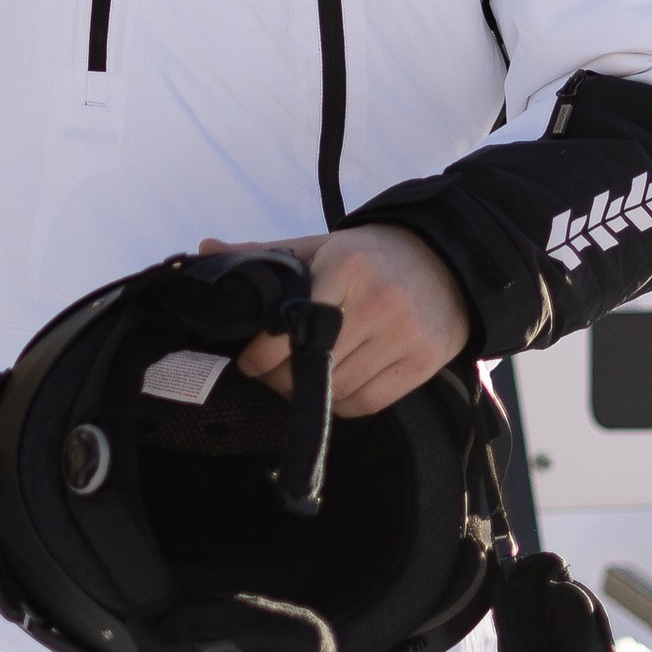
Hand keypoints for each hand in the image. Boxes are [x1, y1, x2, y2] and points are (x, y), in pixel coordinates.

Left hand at [205, 224, 469, 418]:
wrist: (447, 260)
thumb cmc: (370, 256)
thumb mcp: (320, 246)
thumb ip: (263, 253)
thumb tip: (204, 251)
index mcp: (347, 267)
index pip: (294, 326)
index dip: (264, 353)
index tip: (250, 360)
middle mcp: (378, 303)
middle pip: (314, 365)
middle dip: (281, 377)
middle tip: (269, 373)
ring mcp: (404, 336)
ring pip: (338, 389)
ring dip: (310, 394)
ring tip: (299, 379)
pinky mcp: (422, 364)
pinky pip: (368, 403)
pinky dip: (343, 405)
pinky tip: (333, 388)